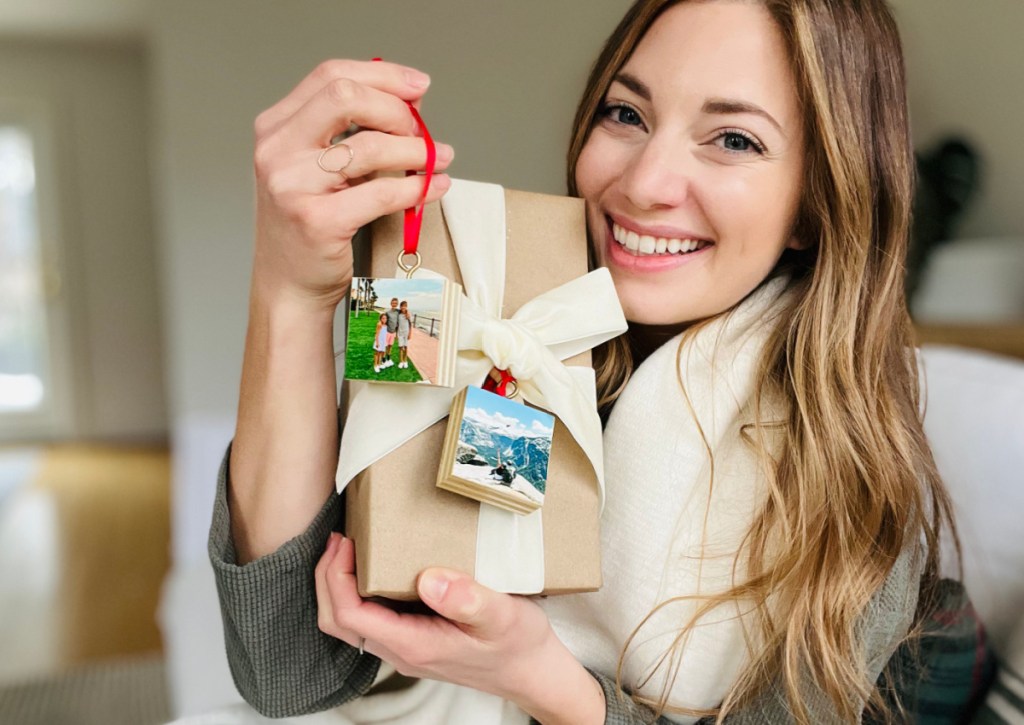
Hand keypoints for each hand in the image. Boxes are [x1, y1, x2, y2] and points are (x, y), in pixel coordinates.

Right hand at [251, 59, 453, 312]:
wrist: (288, 286)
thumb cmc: (308, 226)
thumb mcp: (318, 167)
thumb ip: (351, 131)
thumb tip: (411, 100)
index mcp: (275, 128)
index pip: (331, 76)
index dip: (382, 75)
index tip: (418, 86)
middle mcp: (276, 150)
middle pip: (345, 97)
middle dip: (396, 110)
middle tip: (423, 131)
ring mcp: (291, 185)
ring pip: (370, 146)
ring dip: (416, 152)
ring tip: (439, 160)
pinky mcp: (316, 220)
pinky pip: (381, 193)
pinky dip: (416, 188)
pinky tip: (433, 187)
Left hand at [315, 533, 604, 723]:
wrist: (534, 672)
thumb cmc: (520, 646)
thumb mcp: (502, 616)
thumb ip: (468, 599)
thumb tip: (429, 580)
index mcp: (413, 644)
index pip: (350, 615)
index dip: (337, 577)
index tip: (347, 542)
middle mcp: (402, 649)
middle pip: (337, 621)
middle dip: (327, 579)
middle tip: (338, 538)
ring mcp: (406, 646)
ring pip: (350, 622)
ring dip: (339, 584)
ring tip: (349, 546)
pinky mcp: (414, 639)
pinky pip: (370, 618)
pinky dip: (358, 590)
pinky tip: (375, 564)